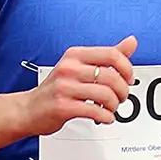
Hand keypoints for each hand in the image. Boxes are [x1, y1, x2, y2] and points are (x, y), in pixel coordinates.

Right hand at [19, 37, 138, 135]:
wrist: (28, 109)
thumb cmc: (56, 88)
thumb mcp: (80, 66)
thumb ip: (107, 56)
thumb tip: (132, 42)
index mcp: (75, 55)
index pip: (111, 54)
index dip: (127, 68)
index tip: (128, 79)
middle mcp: (69, 68)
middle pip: (111, 76)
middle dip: (123, 91)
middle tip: (121, 97)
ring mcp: (64, 87)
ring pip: (105, 95)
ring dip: (114, 105)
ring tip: (111, 108)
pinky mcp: (62, 106)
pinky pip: (94, 111)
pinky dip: (105, 117)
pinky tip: (104, 117)